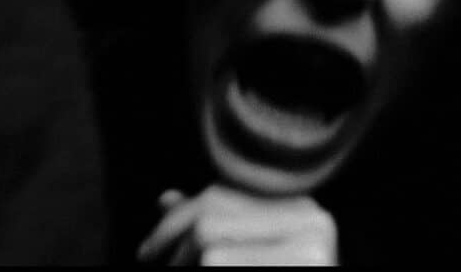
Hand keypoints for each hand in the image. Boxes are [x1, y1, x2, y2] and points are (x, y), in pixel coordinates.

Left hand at [137, 185, 337, 265]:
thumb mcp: (250, 253)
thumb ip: (218, 226)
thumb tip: (165, 200)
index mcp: (303, 210)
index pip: (220, 196)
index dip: (173, 222)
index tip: (146, 253)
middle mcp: (313, 224)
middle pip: (210, 225)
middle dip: (175, 252)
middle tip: (161, 269)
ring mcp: (310, 255)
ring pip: (212, 256)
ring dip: (187, 268)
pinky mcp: (303, 270)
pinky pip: (221, 267)